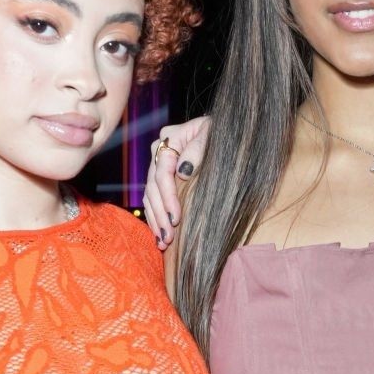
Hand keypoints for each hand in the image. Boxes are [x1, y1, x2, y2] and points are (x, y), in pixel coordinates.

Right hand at [141, 116, 209, 248]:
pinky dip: (155, 218)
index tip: (176, 218)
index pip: (163, 171)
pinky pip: (153, 201)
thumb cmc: (221, 132)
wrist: (223, 132)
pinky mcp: (161, 180)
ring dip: (155, 220)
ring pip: (150, 197)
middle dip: (160, 214)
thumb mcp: (213, 133)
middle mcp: (159, 152)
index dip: (168, 196)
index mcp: (170, 139)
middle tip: (169, 237)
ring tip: (163, 242)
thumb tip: (183, 170)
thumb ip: (199, 148)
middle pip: (152, 187)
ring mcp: (158, 166)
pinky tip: (160, 236)